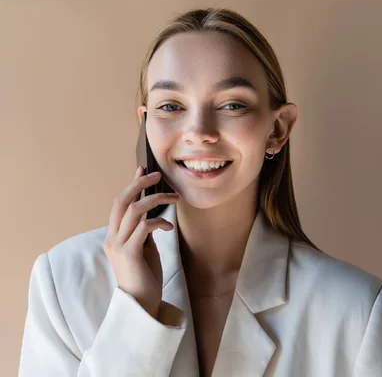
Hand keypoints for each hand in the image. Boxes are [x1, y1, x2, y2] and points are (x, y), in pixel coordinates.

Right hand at [103, 166, 179, 318]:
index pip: (119, 203)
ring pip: (134, 209)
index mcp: (114, 236)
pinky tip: (169, 227)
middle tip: (157, 175)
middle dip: (139, 183)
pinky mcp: (130, 252)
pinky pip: (145, 226)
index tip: (143, 169)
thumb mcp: (144, 250)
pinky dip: (159, 222)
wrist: (140, 305)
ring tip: (175, 198)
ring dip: (156, 199)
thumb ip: (143, 233)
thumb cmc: (145, 278)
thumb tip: (152, 217)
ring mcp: (119, 245)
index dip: (131, 184)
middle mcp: (112, 238)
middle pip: (122, 200)